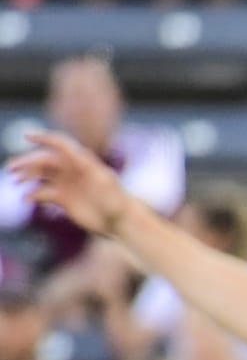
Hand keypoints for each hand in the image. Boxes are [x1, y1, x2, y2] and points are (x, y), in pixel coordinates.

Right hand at [6, 131, 130, 234]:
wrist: (121, 222)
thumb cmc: (117, 201)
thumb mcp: (105, 182)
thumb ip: (90, 166)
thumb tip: (80, 151)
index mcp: (81, 161)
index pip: (60, 144)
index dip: (44, 138)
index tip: (27, 136)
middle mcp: (71, 170)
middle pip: (44, 160)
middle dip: (26, 162)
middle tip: (11, 168)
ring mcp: (66, 184)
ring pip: (40, 175)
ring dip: (26, 176)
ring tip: (16, 181)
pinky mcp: (63, 199)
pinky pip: (42, 193)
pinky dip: (32, 194)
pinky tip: (27, 199)